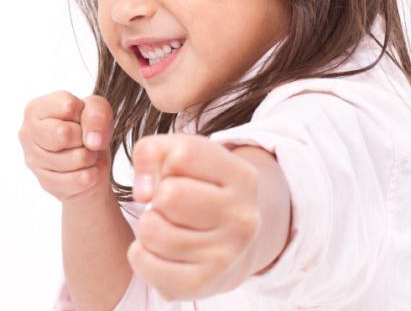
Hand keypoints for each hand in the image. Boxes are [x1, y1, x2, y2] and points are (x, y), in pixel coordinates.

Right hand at [18, 90, 113, 201]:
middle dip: (85, 135)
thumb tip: (93, 141)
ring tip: (86, 152)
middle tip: (85, 137)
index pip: (68, 106)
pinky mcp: (47, 184)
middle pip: (65, 133)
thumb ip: (97, 114)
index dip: (85, 113)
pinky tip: (86, 169)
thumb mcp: (98, 109)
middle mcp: (28, 133)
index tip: (82, 118)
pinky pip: (81, 179)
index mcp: (36, 109)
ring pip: (78, 158)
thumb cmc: (88, 126)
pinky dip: (92, 173)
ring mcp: (34, 161)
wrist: (91, 157)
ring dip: (91, 155)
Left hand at [127, 134, 260, 300]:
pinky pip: (144, 262)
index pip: (184, 155)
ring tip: (166, 224)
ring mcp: (225, 255)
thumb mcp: (185, 155)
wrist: (233, 242)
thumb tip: (143, 192)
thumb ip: (153, 151)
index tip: (172, 173)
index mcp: (243, 177)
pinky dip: (141, 253)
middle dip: (158, 196)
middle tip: (170, 204)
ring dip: (148, 224)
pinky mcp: (201, 284)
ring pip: (152, 230)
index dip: (165, 161)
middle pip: (169, 195)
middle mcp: (241, 217)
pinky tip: (160, 248)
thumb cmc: (201, 188)